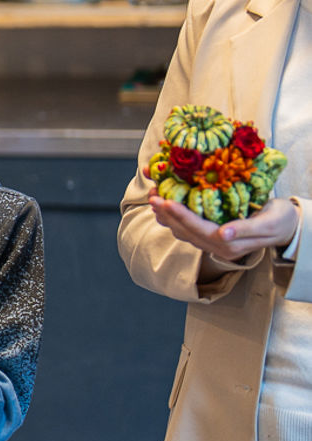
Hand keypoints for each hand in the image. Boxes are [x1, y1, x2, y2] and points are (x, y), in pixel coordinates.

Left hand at [147, 190, 298, 260]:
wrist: (286, 227)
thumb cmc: (280, 221)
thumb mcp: (268, 223)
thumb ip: (244, 229)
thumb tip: (223, 234)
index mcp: (228, 245)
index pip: (198, 230)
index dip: (180, 216)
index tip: (166, 201)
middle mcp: (215, 246)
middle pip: (184, 231)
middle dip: (166, 213)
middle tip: (153, 194)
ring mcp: (211, 242)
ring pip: (181, 230)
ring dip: (165, 213)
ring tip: (154, 195)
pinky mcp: (209, 234)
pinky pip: (185, 226)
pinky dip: (172, 213)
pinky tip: (165, 201)